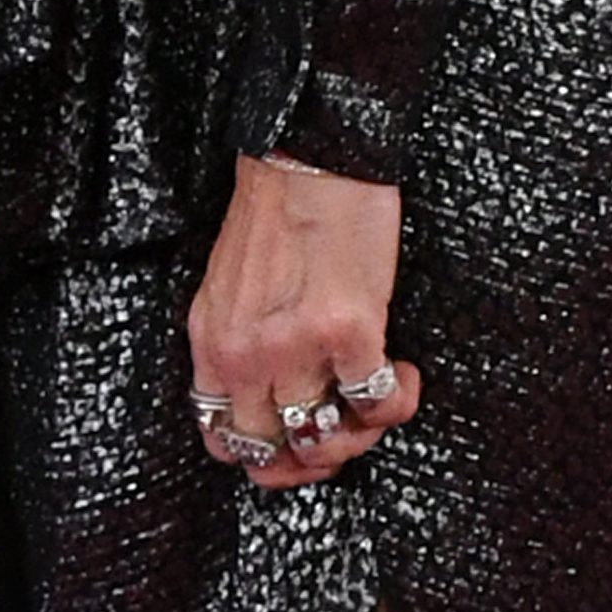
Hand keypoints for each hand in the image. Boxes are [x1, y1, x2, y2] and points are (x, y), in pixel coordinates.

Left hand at [187, 152, 422, 493]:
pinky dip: (396, 401)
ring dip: (361, 431)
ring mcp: (294, 346)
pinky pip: (376, 404)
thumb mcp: (230, 283)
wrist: (311, 152)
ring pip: (325, 439)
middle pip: (270, 453)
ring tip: (375, 396)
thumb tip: (274, 396)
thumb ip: (239, 340)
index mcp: (211, 338)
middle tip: (344, 428)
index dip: (263, 458)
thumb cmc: (277, 205)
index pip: (220, 436)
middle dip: (313, 456)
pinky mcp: (347, 330)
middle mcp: (244, 352)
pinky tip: (399, 372)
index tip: (295, 448)